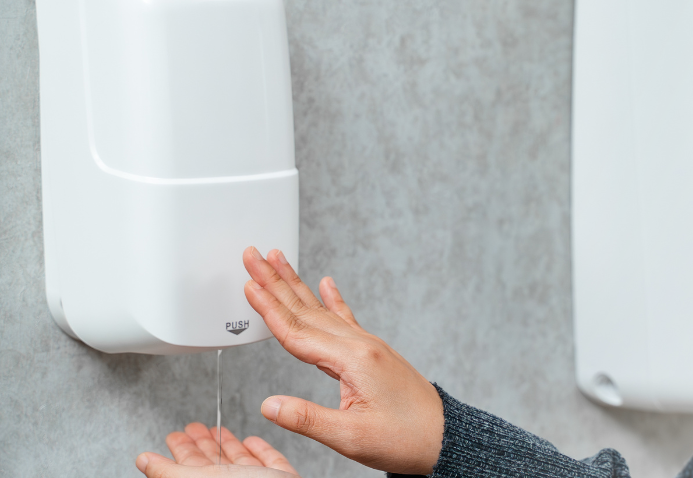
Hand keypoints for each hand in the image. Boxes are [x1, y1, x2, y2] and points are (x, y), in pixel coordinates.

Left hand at [135, 423, 298, 477]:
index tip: (175, 435)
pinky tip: (253, 441)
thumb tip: (143, 461)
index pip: (187, 468)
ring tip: (218, 431)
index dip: (181, 449)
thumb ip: (168, 472)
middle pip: (212, 465)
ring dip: (228, 444)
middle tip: (194, 427)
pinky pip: (271, 463)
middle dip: (202, 443)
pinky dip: (261, 450)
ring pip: (239, 464)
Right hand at [242, 247, 444, 474]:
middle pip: (306, 309)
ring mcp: (367, 345)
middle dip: (275, 281)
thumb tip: (269, 405)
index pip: (298, 331)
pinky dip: (333, 299)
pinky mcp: (373, 352)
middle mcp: (360, 345)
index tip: (248, 285)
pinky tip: (326, 283)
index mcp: (352, 360)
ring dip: (296, 285)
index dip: (268, 309)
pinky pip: (346, 319)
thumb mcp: (351, 437)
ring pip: (322, 310)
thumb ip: (306, 418)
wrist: (443, 436)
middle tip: (253, 254)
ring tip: (278, 260)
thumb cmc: (404, 438)